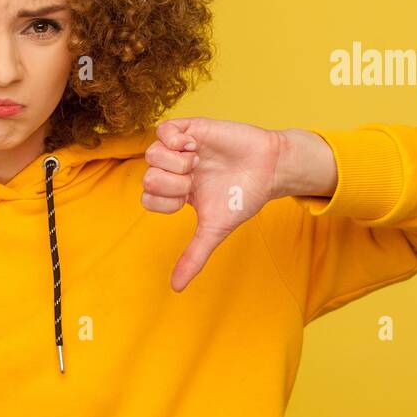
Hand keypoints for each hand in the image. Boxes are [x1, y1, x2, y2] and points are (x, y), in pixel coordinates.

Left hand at [141, 116, 285, 291]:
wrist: (269, 170)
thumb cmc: (242, 197)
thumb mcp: (215, 230)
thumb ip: (194, 256)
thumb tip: (176, 288)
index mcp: (176, 192)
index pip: (147, 198)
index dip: (165, 202)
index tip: (188, 200)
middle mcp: (174, 170)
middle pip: (147, 177)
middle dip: (172, 184)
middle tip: (194, 181)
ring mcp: (181, 148)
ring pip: (151, 154)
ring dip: (174, 163)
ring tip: (197, 163)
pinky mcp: (191, 129)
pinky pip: (163, 129)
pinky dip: (174, 140)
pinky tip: (194, 147)